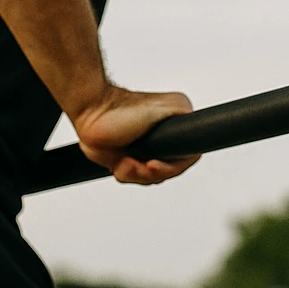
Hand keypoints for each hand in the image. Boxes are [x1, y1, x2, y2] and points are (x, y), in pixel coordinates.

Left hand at [74, 85, 199, 184]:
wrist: (90, 114)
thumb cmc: (120, 108)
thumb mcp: (163, 110)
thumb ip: (186, 121)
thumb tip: (198, 138)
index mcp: (176, 124)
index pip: (189, 157)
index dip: (174, 166)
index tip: (156, 162)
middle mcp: (164, 138)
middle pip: (170, 170)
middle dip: (151, 171)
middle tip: (141, 162)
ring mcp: (147, 150)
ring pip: (152, 178)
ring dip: (136, 173)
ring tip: (126, 160)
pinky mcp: (130, 159)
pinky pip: (135, 178)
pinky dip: (125, 173)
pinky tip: (119, 161)